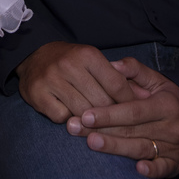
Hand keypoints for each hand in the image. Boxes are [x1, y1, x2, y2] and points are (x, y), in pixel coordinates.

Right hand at [14, 42, 135, 123]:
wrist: (33, 56)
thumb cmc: (71, 62)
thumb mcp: (94, 61)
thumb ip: (118, 77)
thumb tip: (145, 96)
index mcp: (87, 54)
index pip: (116, 84)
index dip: (128, 101)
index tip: (135, 112)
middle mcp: (69, 65)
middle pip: (101, 102)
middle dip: (112, 115)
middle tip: (118, 123)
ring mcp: (51, 80)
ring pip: (82, 112)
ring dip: (91, 121)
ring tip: (96, 122)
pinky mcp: (37, 94)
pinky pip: (62, 117)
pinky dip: (69, 120)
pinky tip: (70, 115)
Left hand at [66, 57, 178, 178]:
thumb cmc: (168, 99)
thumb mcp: (157, 80)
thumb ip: (134, 70)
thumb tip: (112, 64)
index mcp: (166, 105)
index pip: (133, 110)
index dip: (109, 113)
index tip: (85, 114)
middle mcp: (171, 127)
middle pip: (132, 130)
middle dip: (102, 130)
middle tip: (74, 128)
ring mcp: (174, 147)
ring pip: (141, 149)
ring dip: (115, 148)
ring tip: (90, 143)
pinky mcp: (175, 164)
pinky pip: (163, 169)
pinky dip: (152, 170)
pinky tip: (137, 170)